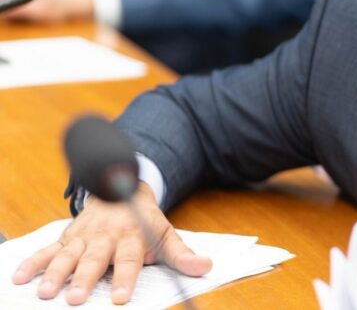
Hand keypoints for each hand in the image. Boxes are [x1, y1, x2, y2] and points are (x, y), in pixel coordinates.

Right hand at [12, 183, 211, 304]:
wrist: (122, 188)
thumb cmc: (144, 220)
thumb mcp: (166, 233)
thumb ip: (181, 254)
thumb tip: (206, 267)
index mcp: (132, 237)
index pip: (130, 259)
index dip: (126, 277)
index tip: (122, 298)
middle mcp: (106, 236)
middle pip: (95, 259)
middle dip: (85, 278)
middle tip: (73, 299)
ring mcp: (84, 236)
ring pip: (68, 254)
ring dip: (55, 272)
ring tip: (45, 292)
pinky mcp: (67, 237)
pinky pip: (47, 249)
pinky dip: (33, 261)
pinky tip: (20, 277)